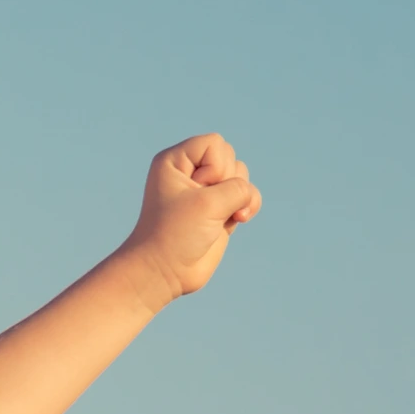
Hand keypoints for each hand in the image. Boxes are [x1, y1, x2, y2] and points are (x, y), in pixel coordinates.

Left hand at [120, 132, 260, 303]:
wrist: (166, 270)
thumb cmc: (176, 232)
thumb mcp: (209, 202)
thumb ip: (238, 188)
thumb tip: (249, 196)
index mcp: (174, 161)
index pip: (214, 143)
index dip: (215, 166)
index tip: (196, 191)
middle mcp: (190, 172)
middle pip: (231, 157)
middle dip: (227, 182)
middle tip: (203, 207)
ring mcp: (206, 190)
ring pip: (241, 176)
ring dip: (240, 197)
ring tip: (218, 217)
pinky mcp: (220, 208)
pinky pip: (248, 195)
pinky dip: (248, 207)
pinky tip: (234, 221)